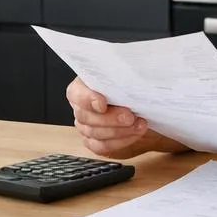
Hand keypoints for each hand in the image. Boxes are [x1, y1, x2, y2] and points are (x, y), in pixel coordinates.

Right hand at [67, 77, 185, 158]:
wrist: (140, 107)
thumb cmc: (130, 89)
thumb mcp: (126, 76)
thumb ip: (121, 74)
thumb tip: (131, 69)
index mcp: (82, 87)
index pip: (76, 93)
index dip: (88, 99)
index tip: (103, 103)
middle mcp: (80, 107)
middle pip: (86, 117)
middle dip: (110, 118)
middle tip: (130, 116)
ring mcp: (85, 126)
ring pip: (95, 133)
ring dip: (119, 131)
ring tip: (139, 125)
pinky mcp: (94, 142)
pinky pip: (102, 147)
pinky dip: (120, 142)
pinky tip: (134, 134)